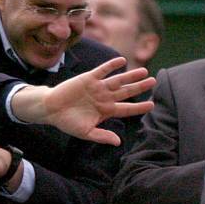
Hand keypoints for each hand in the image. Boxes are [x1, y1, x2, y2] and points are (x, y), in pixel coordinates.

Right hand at [12, 56, 155, 144]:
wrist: (50, 109)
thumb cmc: (68, 122)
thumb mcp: (86, 133)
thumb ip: (102, 136)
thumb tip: (119, 142)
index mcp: (106, 111)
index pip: (127, 108)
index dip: (139, 107)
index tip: (152, 104)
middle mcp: (105, 97)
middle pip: (127, 92)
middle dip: (140, 87)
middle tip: (154, 81)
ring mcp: (98, 87)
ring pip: (118, 80)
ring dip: (131, 76)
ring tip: (144, 71)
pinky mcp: (88, 78)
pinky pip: (103, 70)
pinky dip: (112, 65)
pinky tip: (122, 61)